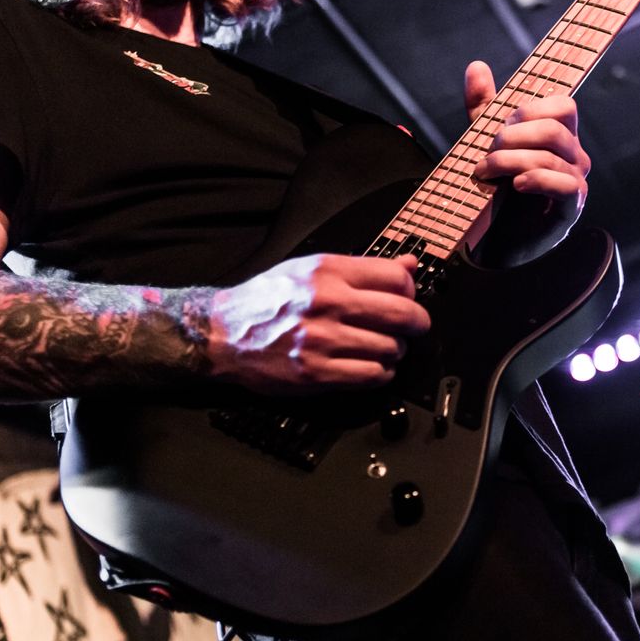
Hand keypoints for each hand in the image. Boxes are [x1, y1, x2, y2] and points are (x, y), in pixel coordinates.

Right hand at [208, 254, 430, 393]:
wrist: (222, 333)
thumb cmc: (266, 301)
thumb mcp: (310, 269)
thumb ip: (362, 269)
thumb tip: (410, 264)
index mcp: (328, 272)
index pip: (397, 278)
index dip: (411, 291)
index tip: (407, 299)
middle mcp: (328, 303)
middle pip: (402, 314)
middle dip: (417, 323)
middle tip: (414, 327)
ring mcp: (323, 341)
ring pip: (391, 348)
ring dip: (395, 351)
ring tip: (384, 348)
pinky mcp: (317, 374)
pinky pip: (371, 376)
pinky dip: (380, 373)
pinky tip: (372, 366)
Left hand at [465, 60, 590, 264]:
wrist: (498, 239)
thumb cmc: (499, 188)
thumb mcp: (487, 142)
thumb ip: (483, 107)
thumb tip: (476, 67)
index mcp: (562, 136)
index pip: (564, 106)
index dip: (529, 110)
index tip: (501, 126)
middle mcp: (576, 156)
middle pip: (555, 129)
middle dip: (512, 137)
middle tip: (487, 153)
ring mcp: (577, 182)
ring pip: (550, 156)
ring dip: (508, 161)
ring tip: (483, 173)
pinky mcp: (571, 208)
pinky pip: (563, 185)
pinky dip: (535, 180)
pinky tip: (514, 185)